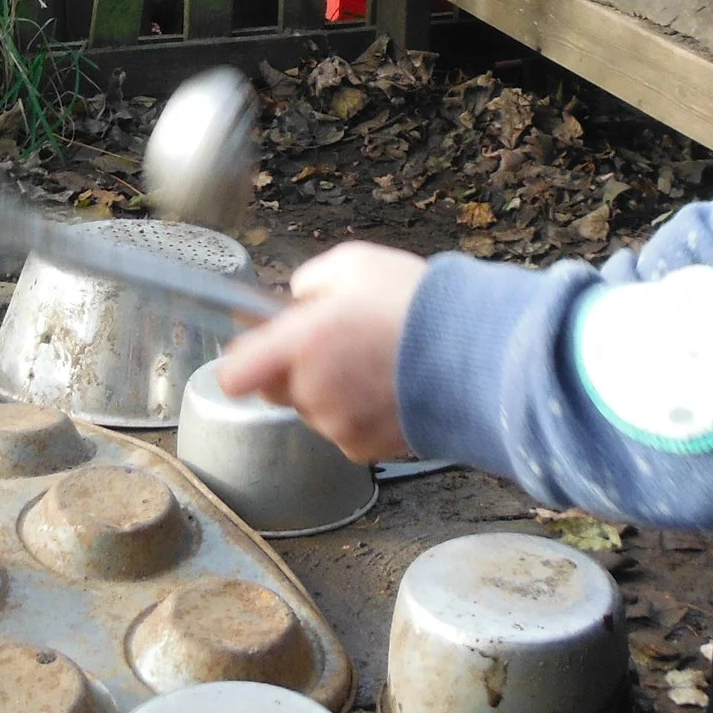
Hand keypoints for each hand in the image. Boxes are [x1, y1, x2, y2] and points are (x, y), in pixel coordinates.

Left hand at [217, 241, 427, 462]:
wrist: (477, 355)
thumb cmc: (416, 304)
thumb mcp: (354, 263)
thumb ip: (310, 283)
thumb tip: (298, 302)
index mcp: (300, 344)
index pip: (235, 374)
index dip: (243, 361)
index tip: (257, 350)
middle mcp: (312, 392)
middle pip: (276, 390)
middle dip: (296, 369)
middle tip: (337, 343)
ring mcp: (338, 425)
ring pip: (315, 410)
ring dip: (332, 391)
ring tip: (376, 363)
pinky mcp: (365, 449)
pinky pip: (346, 430)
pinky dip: (360, 414)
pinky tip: (390, 388)